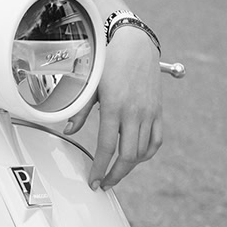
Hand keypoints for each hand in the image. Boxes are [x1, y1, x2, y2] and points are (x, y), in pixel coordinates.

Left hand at [65, 25, 162, 189]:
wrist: (135, 43)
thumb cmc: (109, 62)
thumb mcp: (90, 85)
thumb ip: (79, 111)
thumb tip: (68, 131)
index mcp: (114, 107)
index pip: (107, 148)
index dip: (100, 168)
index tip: (94, 181)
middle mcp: (134, 112)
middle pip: (128, 156)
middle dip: (115, 174)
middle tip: (104, 183)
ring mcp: (149, 113)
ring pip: (143, 151)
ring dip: (129, 167)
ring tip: (117, 173)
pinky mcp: (158, 111)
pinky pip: (156, 140)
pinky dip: (147, 154)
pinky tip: (136, 158)